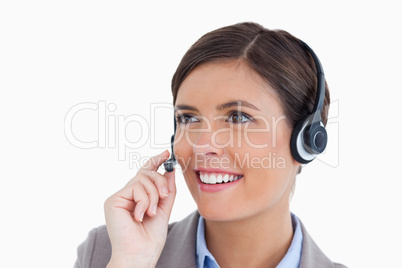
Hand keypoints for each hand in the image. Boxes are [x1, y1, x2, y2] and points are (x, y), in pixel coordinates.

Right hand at [104, 150, 175, 267]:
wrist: (140, 254)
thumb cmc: (150, 238)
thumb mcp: (164, 209)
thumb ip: (167, 190)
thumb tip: (170, 170)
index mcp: (137, 197)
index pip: (145, 174)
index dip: (155, 161)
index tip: (167, 154)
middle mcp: (126, 195)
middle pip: (146, 173)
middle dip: (160, 182)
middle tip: (166, 195)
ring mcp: (118, 197)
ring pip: (142, 179)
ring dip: (153, 196)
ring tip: (152, 212)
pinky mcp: (113, 200)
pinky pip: (136, 188)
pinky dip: (144, 201)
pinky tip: (141, 216)